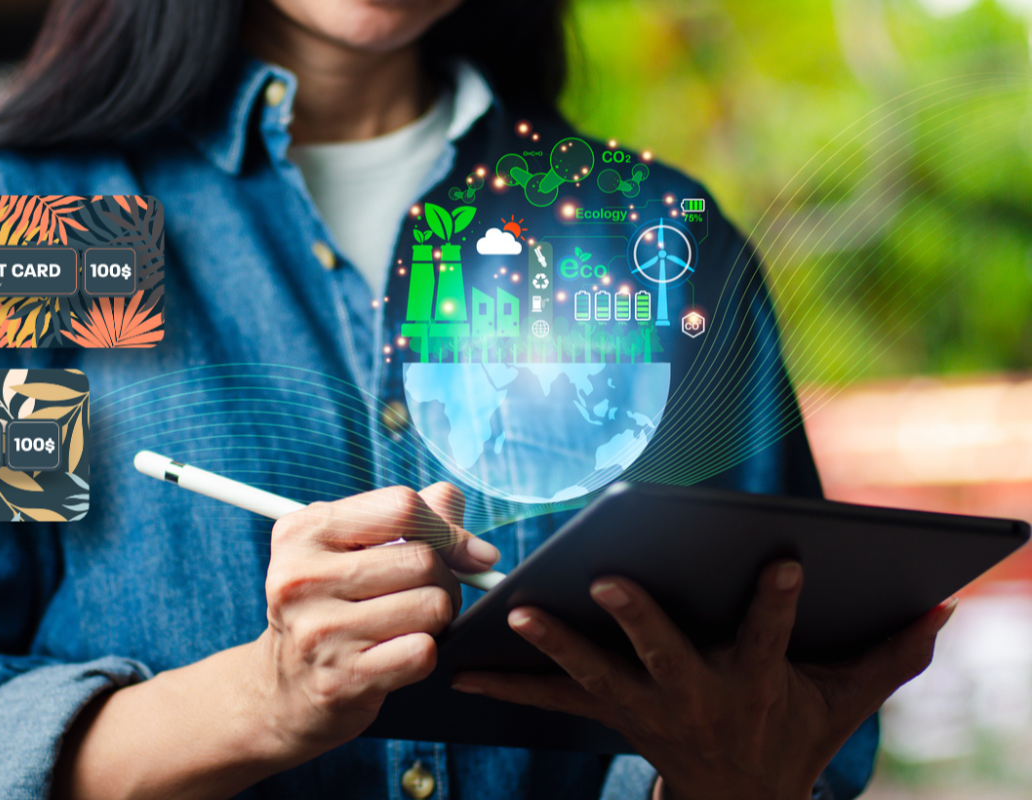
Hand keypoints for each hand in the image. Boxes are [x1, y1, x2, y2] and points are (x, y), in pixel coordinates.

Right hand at [253, 483, 497, 755]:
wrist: (287, 686)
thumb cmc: (333, 603)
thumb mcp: (353, 547)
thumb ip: (412, 518)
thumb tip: (469, 530)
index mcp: (302, 531)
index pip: (401, 507)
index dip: (446, 528)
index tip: (467, 552)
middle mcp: (301, 578)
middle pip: (423, 559)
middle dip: (445, 578)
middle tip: (428, 594)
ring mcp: (319, 631)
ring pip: (431, 605)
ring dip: (437, 617)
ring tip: (411, 622)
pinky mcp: (341, 678)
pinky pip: (423, 651)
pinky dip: (424, 653)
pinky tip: (399, 653)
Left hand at [451, 561, 954, 799]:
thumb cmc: (787, 734)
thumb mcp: (842, 702)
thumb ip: (886, 657)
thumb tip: (942, 610)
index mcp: (752, 681)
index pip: (771, 636)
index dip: (776, 603)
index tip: (783, 560)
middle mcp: (692, 695)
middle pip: (663, 654)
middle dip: (638, 619)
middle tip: (605, 580)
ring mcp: (643, 708)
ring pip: (594, 676)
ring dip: (553, 647)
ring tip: (515, 614)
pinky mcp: (606, 715)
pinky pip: (549, 702)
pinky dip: (507, 685)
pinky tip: (462, 670)